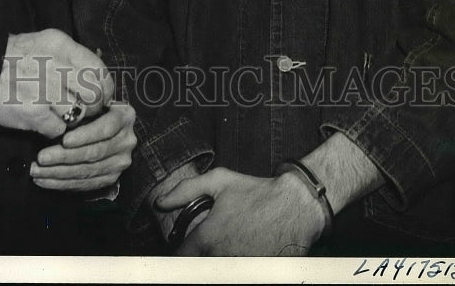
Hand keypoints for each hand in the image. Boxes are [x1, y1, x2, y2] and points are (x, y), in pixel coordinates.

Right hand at [0, 29, 113, 137]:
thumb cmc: (12, 59)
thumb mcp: (42, 44)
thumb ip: (69, 56)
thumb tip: (97, 77)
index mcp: (59, 45)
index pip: (98, 69)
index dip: (105, 87)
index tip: (103, 95)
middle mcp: (55, 65)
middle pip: (94, 94)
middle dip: (93, 107)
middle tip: (84, 110)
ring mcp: (44, 90)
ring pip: (79, 114)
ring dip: (73, 120)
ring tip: (60, 115)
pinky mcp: (32, 113)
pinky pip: (58, 130)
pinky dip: (53, 130)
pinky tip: (43, 121)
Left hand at [29, 101, 136, 191]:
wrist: (112, 126)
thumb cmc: (97, 108)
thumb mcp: (96, 97)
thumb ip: (86, 100)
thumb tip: (62, 105)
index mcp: (124, 117)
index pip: (106, 128)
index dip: (85, 136)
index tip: (64, 140)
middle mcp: (126, 141)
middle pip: (94, 153)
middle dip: (64, 157)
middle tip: (42, 158)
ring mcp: (119, 162)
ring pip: (87, 171)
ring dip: (59, 173)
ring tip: (37, 171)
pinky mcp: (110, 177)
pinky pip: (85, 184)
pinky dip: (62, 184)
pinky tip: (46, 180)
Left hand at [156, 167, 325, 255]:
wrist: (294, 206)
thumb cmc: (256, 192)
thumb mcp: (219, 180)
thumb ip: (185, 190)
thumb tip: (160, 202)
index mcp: (209, 236)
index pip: (181, 257)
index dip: (178, 254)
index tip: (181, 249)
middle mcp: (222, 256)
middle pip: (200, 266)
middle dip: (202, 256)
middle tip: (213, 241)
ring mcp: (241, 267)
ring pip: (220, 269)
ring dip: (221, 260)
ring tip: (234, 242)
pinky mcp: (257, 273)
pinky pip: (240, 272)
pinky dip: (239, 264)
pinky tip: (247, 248)